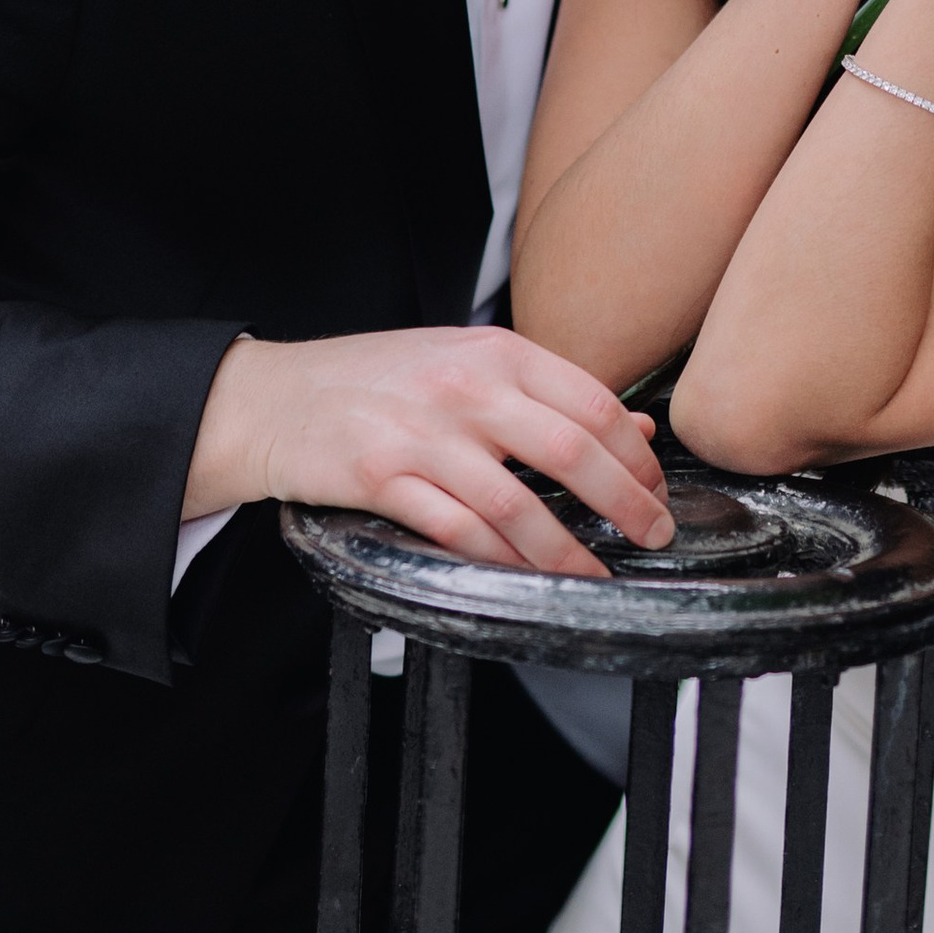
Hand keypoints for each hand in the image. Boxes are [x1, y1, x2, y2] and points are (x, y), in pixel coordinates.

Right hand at [184, 324, 674, 582]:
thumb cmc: (378, 380)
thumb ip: (546, 392)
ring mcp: (424, 433)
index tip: (659, 489)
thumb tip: (635, 425)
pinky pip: (458, 532)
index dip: (635, 453)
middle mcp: (465, 386)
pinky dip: (499, 563)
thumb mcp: (465, 361)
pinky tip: (524, 581)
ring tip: (596, 577)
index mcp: (494, 351)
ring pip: (517, 503)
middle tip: (655, 535)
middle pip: (570, 449)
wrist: (274, 398)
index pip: (590, 401)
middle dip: (624, 502)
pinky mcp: (384, 479)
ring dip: (566, 551)